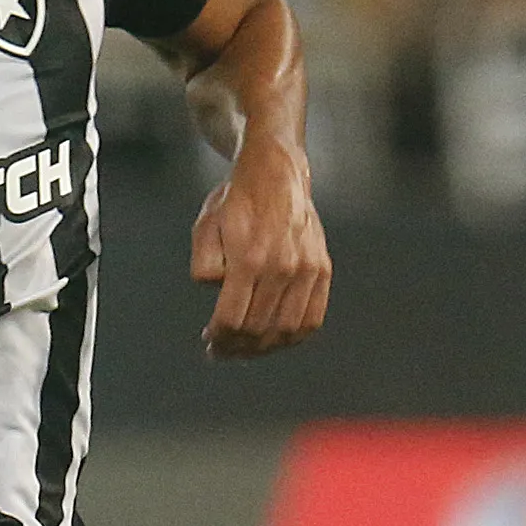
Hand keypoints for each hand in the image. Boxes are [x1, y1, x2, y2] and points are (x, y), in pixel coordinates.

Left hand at [191, 142, 329, 358]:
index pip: (232, 319)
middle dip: (236, 347)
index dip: (218, 338)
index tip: (209, 342)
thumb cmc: (235, 202)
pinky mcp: (321, 268)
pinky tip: (276, 340)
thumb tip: (218, 295)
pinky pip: (312, 317)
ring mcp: (306, 269)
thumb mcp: (204, 228)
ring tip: (247, 349)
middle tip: (223, 352)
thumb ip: (204, 267)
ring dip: (264, 348)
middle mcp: (282, 266)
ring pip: (286, 329)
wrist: (275, 174)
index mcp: (249, 258)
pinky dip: (294, 336)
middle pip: (258, 329)